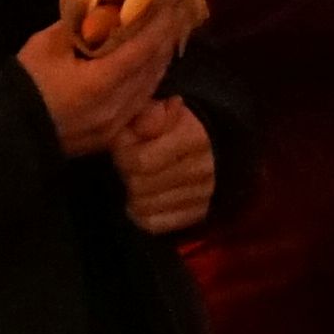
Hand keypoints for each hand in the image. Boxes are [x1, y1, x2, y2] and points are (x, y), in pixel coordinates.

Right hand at [18, 13, 173, 158]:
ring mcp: (115, 126)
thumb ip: (78, 20)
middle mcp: (115, 107)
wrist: (9, 128)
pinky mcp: (110, 136)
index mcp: (100, 83)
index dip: (160, 25)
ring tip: (165, 38)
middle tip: (172, 16)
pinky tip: (147, 69)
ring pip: (149, 89)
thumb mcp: (48, 43)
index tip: (172, 4)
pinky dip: (146, 83)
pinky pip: (138, 105)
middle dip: (164, 41)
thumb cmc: (27, 82)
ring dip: (158, 62)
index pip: (142, 49)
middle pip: (152, 70)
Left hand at [113, 94, 217, 235]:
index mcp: (192, 138)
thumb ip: (148, 114)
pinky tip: (141, 199)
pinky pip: (154, 224)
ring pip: (144, 207)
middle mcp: (200, 170)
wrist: (212, 145)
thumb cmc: (175, 125)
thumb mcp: (161, 109)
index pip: (140, 161)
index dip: (122, 153)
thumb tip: (142, 127)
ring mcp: (200, 196)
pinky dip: (141, 214)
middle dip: (126, 173)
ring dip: (132, 194)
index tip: (122, 144)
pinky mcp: (196, 215)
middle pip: (139, 186)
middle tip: (127, 163)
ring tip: (135, 178)